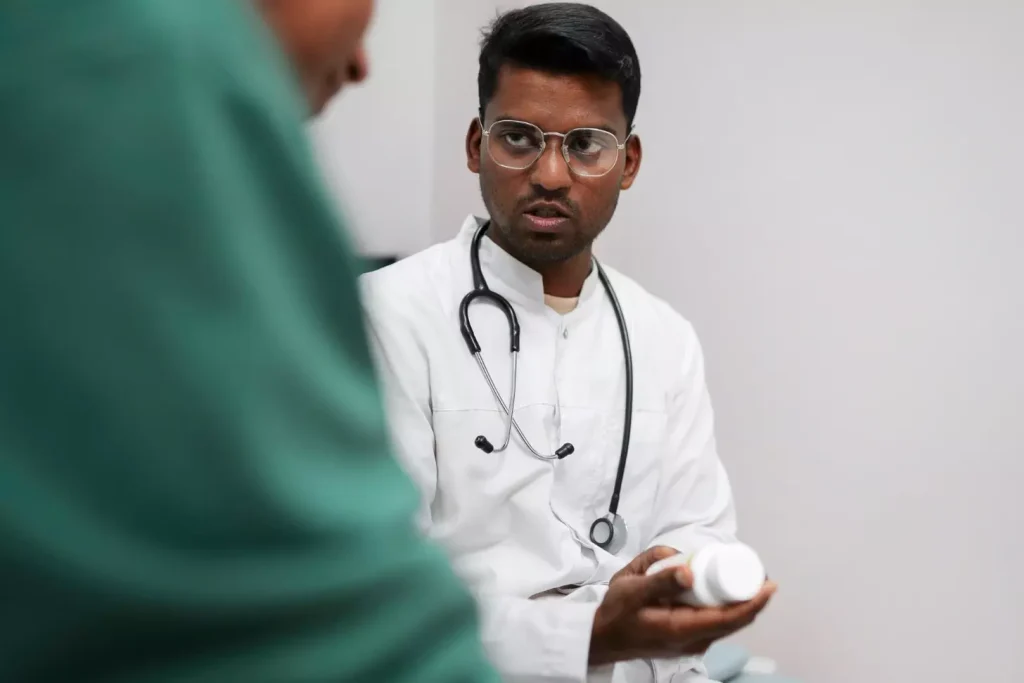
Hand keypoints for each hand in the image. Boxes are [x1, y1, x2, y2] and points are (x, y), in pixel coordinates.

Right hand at [589, 547, 776, 666]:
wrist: (601, 637)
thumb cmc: (615, 612)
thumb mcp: (632, 589)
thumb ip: (660, 578)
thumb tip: (690, 568)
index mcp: (682, 630)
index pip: (730, 619)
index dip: (754, 602)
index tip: (769, 585)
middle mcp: (694, 641)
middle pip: (735, 621)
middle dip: (751, 597)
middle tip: (757, 570)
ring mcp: (692, 642)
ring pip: (726, 621)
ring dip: (738, 600)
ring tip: (741, 574)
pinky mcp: (688, 638)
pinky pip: (715, 621)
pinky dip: (724, 604)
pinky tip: (720, 587)